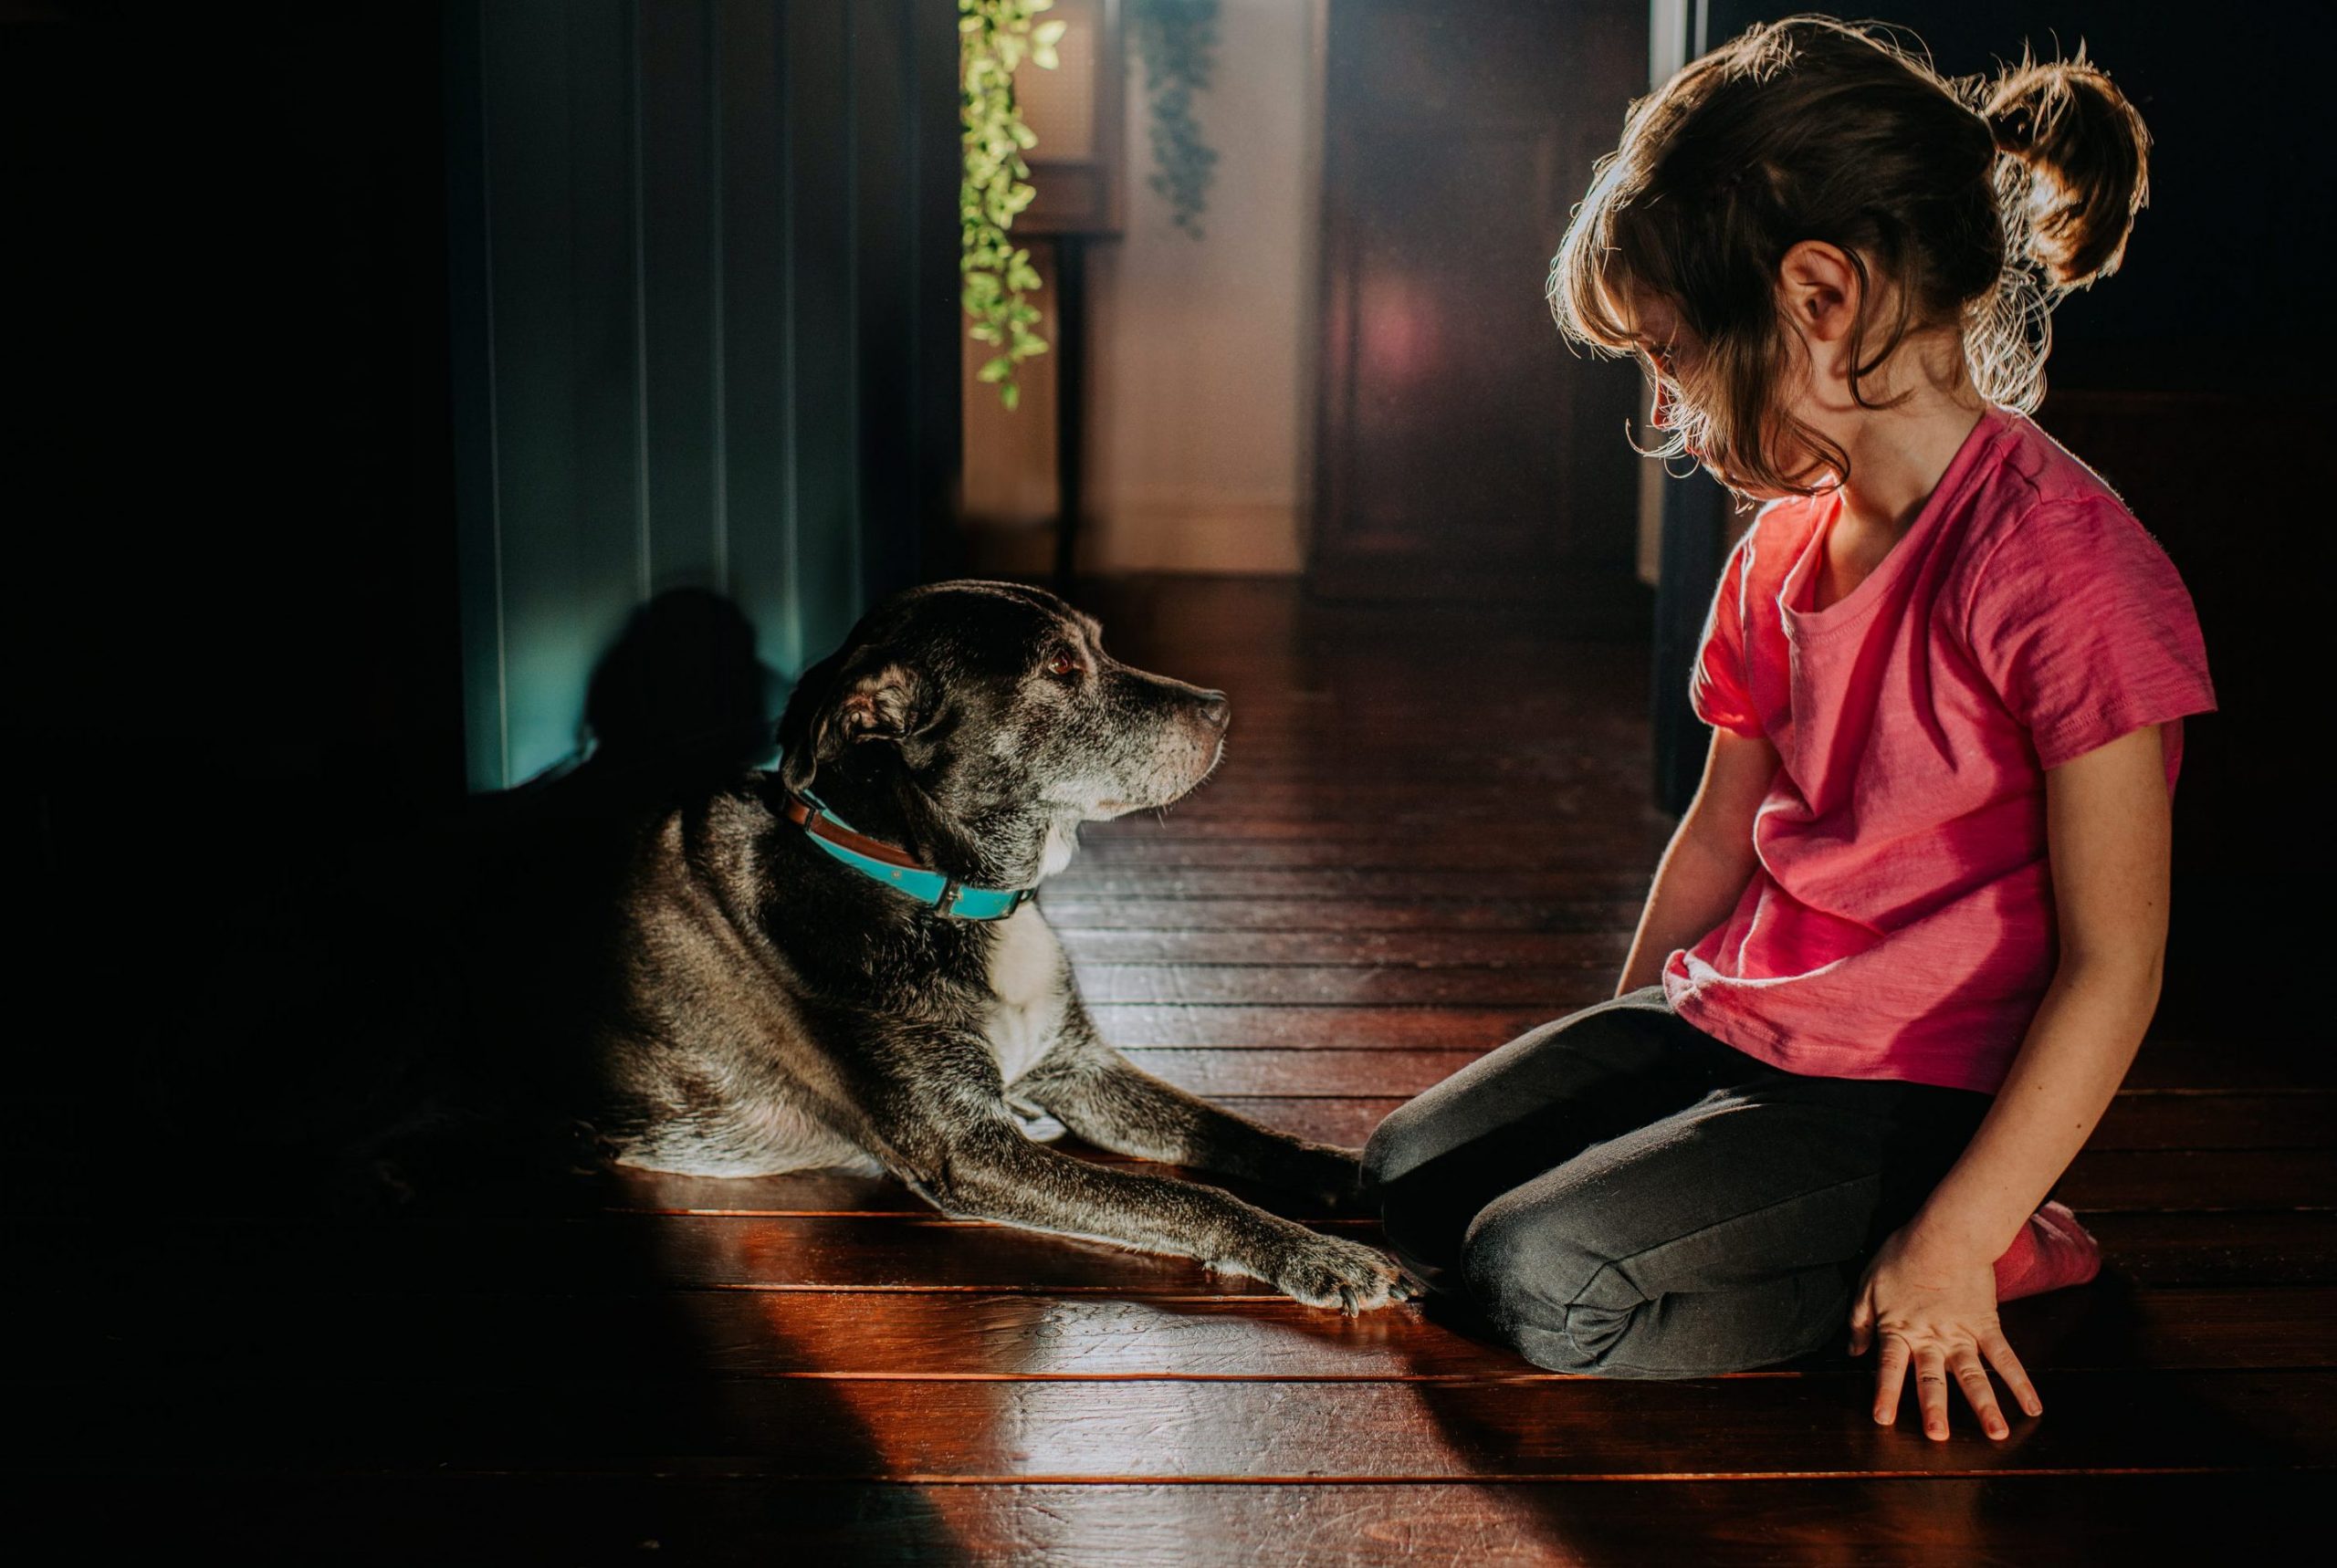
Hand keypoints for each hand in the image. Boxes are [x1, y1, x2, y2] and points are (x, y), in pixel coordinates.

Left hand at [1848, 1223, 2041, 1440]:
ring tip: (1996, 1435)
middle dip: (1934, 1408)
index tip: (1884, 1420)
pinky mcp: (1988, 1325)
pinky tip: (2032, 1408)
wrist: (1946, 1232)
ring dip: (1985, 1406)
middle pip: (1933, 1377)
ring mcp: (1963, 1333)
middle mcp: (1932, 1338)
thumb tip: (1853, 1352)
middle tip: (1938, 1437)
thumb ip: (1860, 1321)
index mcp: (1900, 1329)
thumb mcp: (1868, 1284)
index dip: (1886, 1392)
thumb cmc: (1903, 1255)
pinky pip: (2006, 1357)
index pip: (1890, 1366)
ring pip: (1973, 1375)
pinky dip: (2020, 1382)